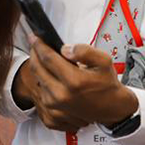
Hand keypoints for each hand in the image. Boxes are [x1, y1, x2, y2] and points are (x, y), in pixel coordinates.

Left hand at [24, 37, 138, 132]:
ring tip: (43, 55)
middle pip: (37, 68)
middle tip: (36, 42)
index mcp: (74, 81)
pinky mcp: (51, 108)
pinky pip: (40, 87)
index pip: (48, 58)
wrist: (110, 107)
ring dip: (37, 64)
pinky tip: (49, 70)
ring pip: (37, 77)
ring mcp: (54, 103)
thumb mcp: (104, 61)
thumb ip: (85, 51)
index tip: (35, 36)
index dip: (39, 45)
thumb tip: (65, 49)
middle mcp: (61, 94)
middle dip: (34, 52)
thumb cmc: (107, 84)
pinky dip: (41, 76)